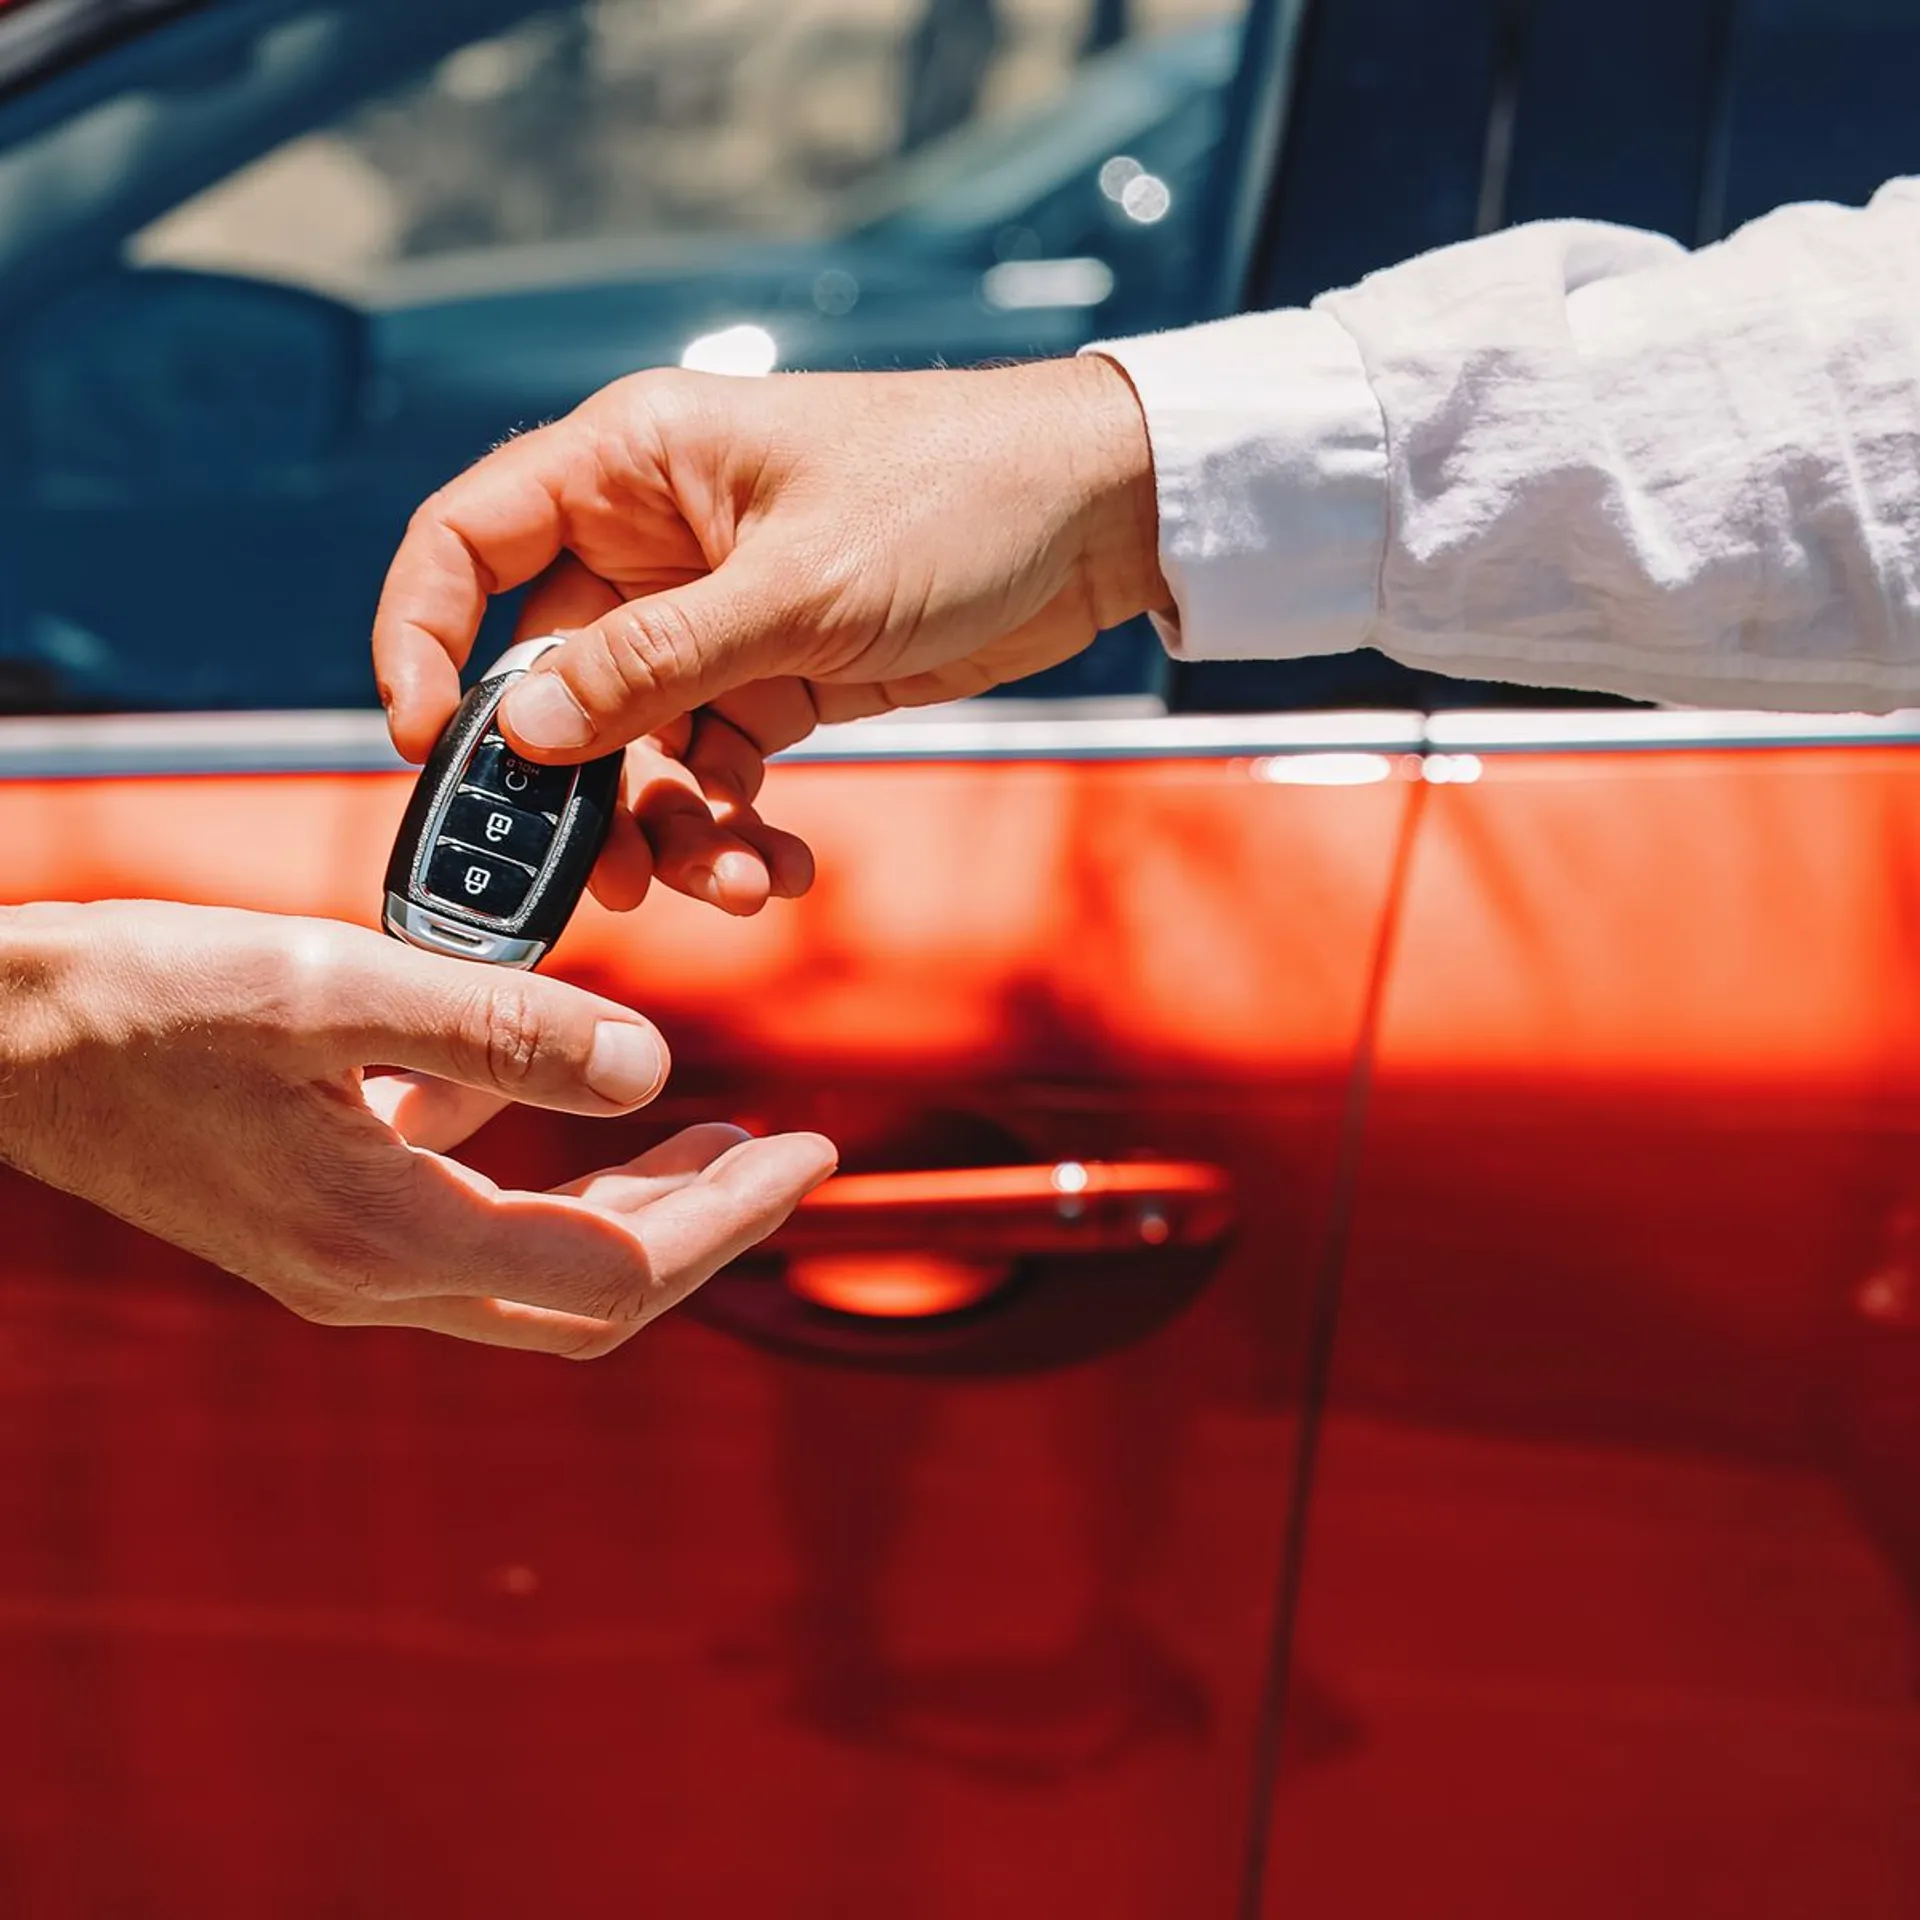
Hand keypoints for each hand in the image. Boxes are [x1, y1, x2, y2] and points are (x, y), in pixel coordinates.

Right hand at [0, 902, 835, 1354]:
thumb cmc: (138, 1001)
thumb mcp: (326, 986)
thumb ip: (495, 1025)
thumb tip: (649, 1064)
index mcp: (385, 1236)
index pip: (615, 1269)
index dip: (728, 1219)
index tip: (811, 1158)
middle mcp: (374, 1277)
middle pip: (593, 1291)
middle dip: (705, 1225)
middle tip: (788, 1153)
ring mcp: (346, 1262)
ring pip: (540, 1265)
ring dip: (635, 1206)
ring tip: (716, 1133)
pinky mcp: (325, 1225)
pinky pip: (474, 1221)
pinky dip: (548, 1176)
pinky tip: (572, 1093)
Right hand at [373, 355, 1164, 893]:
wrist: (1099, 520)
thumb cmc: (953, 499)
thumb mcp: (796, 589)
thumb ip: (653, 664)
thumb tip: (518, 731)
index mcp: (629, 468)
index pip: (467, 543)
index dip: (420, 639)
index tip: (424, 746)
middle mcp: (654, 544)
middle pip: (550, 679)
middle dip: (576, 787)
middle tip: (601, 878)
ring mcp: (715, 620)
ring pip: (638, 746)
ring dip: (669, 827)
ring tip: (727, 884)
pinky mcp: (775, 681)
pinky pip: (715, 768)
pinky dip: (736, 824)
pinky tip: (777, 868)